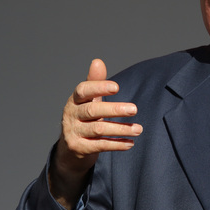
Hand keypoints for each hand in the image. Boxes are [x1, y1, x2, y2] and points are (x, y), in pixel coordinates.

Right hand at [49, 59, 141, 209]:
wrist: (70, 147)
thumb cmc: (84, 117)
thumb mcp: (89, 100)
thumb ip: (95, 82)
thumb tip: (98, 61)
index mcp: (75, 100)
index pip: (83, 90)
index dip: (99, 87)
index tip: (117, 87)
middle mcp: (71, 115)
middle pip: (93, 111)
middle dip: (115, 110)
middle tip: (135, 109)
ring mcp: (73, 132)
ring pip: (98, 129)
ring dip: (121, 129)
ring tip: (139, 129)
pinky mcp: (78, 148)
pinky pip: (99, 146)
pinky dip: (116, 144)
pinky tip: (130, 143)